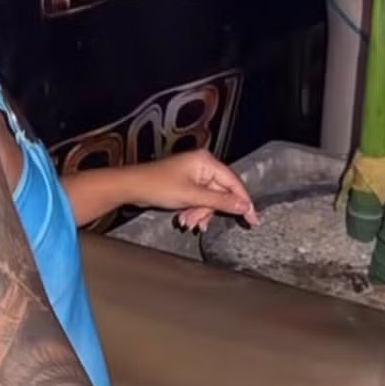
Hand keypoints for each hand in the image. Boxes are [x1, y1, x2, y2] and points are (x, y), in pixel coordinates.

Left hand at [131, 150, 258, 233]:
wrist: (132, 187)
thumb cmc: (157, 185)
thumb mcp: (192, 196)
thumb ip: (220, 201)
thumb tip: (244, 206)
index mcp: (206, 162)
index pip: (234, 182)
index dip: (244, 202)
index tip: (253, 219)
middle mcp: (202, 166)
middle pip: (221, 193)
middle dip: (210, 211)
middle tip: (200, 224)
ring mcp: (194, 175)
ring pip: (209, 200)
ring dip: (200, 214)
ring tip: (188, 222)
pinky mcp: (186, 184)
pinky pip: (199, 200)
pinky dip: (194, 211)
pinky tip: (185, 219)